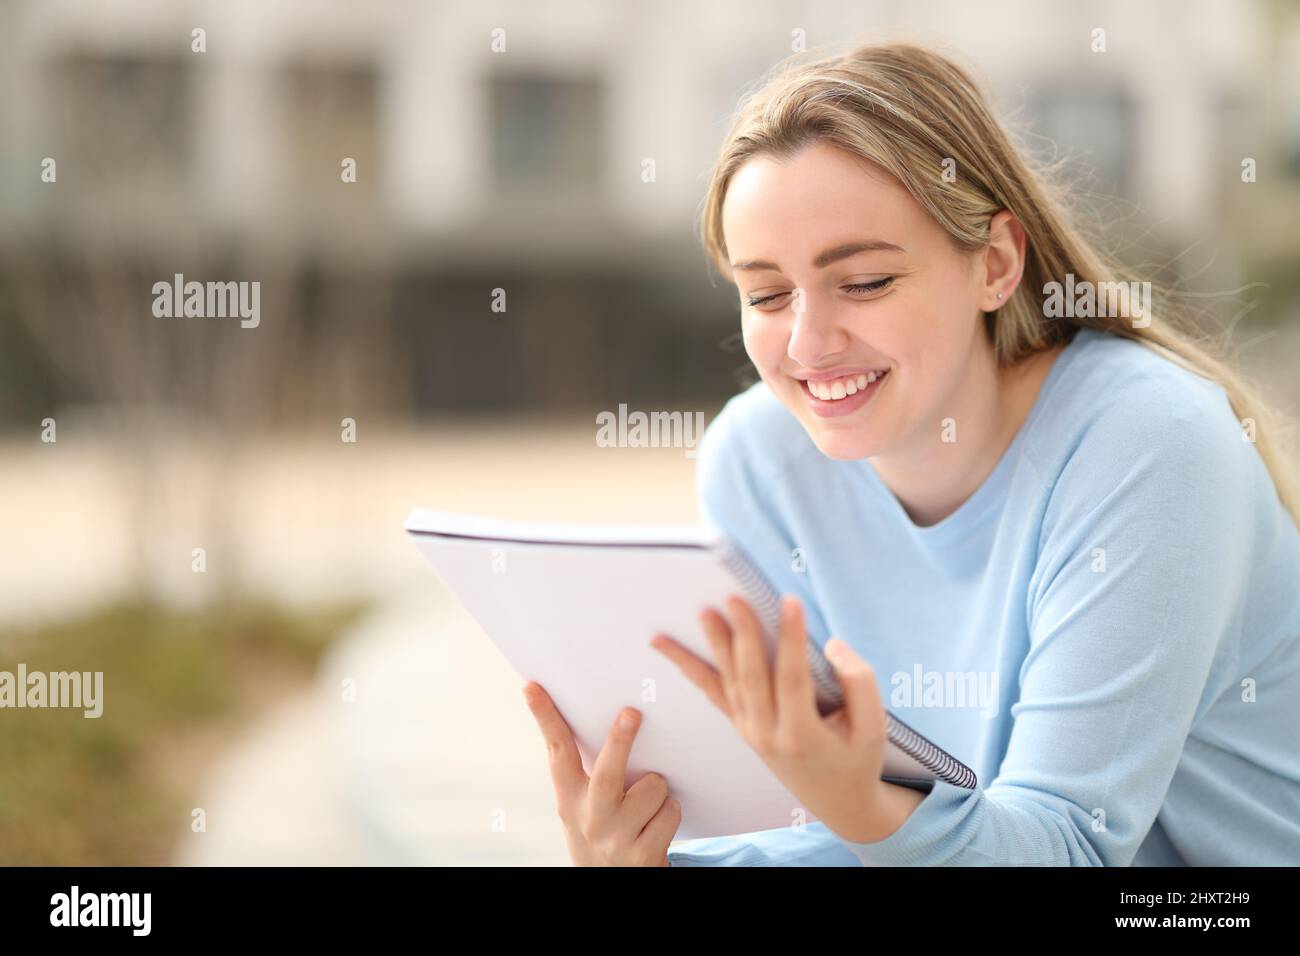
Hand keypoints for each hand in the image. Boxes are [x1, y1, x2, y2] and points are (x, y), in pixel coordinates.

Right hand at [522, 682, 679, 865]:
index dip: (544, 717)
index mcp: (569, 799)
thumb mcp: (584, 805)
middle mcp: (589, 818)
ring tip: (647, 805)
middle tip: (632, 712)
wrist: (613, 885)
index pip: (555, 752)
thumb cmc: (603, 830)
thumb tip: (613, 712)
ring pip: (653, 787)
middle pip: (606, 773)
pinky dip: (669, 812)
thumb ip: (589, 771)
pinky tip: (655, 827)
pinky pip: (670, 811)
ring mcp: (616, 839)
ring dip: (659, 789)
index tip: (531, 686)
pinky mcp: (644, 855)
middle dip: (621, 740)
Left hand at [651, 593, 902, 842]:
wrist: (838, 801)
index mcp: (802, 735)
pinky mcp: (741, 725)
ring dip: (715, 644)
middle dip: (743, 635)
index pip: (793, 680)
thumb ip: (860, 683)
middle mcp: (767, 734)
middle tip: (735, 599)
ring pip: (727, 681)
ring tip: (704, 612)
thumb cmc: (857, 759)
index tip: (790, 603)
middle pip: (752, 677)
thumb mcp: (873, 728)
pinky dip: (688, 667)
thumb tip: (832, 644)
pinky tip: (665, 647)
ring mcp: (749, 730)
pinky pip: (712, 692)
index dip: (792, 640)